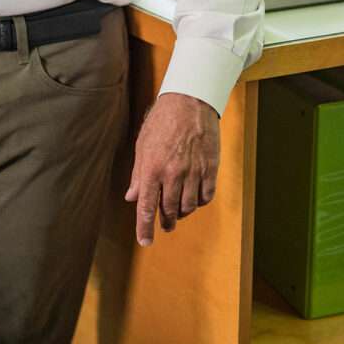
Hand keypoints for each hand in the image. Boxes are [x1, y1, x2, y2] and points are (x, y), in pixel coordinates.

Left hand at [124, 92, 220, 245]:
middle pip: (169, 210)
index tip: (145, 242)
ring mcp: (193, 172)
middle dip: (165, 221)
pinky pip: (206, 196)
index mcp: (152, 168)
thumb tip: (132, 197)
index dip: (145, 228)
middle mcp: (173, 174)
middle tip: (165, 224)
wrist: (190, 102)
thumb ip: (138, 174)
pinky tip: (194, 197)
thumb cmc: (162, 121)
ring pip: (188, 207)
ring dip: (182, 212)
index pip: (147, 207)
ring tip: (179, 209)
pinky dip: (199, 202)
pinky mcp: (210, 169)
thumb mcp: (142, 145)